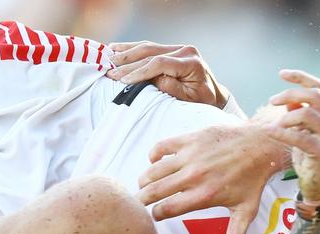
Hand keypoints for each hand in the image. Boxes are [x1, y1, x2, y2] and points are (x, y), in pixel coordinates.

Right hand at [106, 41, 229, 107]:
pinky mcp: (170, 48)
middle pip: (150, 52)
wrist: (212, 94)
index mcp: (191, 62)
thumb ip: (173, 89)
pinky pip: (148, 46)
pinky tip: (115, 48)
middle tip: (109, 72)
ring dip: (125, 53)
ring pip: (147, 46)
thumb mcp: (190, 100)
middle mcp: (184, 50)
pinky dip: (130, 48)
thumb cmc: (202, 101)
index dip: (140, 71)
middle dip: (128, 63)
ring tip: (107, 59)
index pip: (160, 63)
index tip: (124, 81)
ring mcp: (177, 47)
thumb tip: (154, 80)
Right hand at [139, 124, 288, 233]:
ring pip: (155, 169)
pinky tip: (154, 162)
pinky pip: (162, 147)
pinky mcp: (191, 139)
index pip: (169, 208)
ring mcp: (191, 155)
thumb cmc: (253, 180)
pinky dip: (154, 155)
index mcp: (205, 195)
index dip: (157, 214)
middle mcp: (195, 175)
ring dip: (145, 179)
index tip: (154, 216)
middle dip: (142, 199)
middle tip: (136, 203)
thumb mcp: (246, 210)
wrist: (261, 145)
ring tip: (142, 186)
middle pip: (156, 190)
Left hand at [265, 69, 319, 208]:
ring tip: (274, 125)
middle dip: (290, 93)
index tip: (281, 74)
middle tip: (272, 100)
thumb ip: (301, 115)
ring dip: (286, 117)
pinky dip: (283, 133)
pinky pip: (301, 137)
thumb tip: (288, 99)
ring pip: (308, 114)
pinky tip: (271, 132)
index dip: (300, 77)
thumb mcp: (308, 134)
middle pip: (315, 96)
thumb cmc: (314, 160)